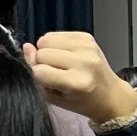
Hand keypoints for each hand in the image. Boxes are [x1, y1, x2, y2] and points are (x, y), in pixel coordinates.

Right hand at [21, 32, 136, 126]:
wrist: (110, 95)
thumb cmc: (80, 101)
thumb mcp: (54, 97)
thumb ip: (36, 75)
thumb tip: (26, 47)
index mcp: (76, 83)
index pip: (39, 71)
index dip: (38, 76)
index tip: (47, 82)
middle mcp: (84, 62)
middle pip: (42, 53)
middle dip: (42, 62)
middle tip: (55, 73)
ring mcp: (87, 47)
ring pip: (46, 40)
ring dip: (47, 50)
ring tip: (60, 62)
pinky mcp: (88, 37)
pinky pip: (56, 34)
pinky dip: (55, 43)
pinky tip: (66, 54)